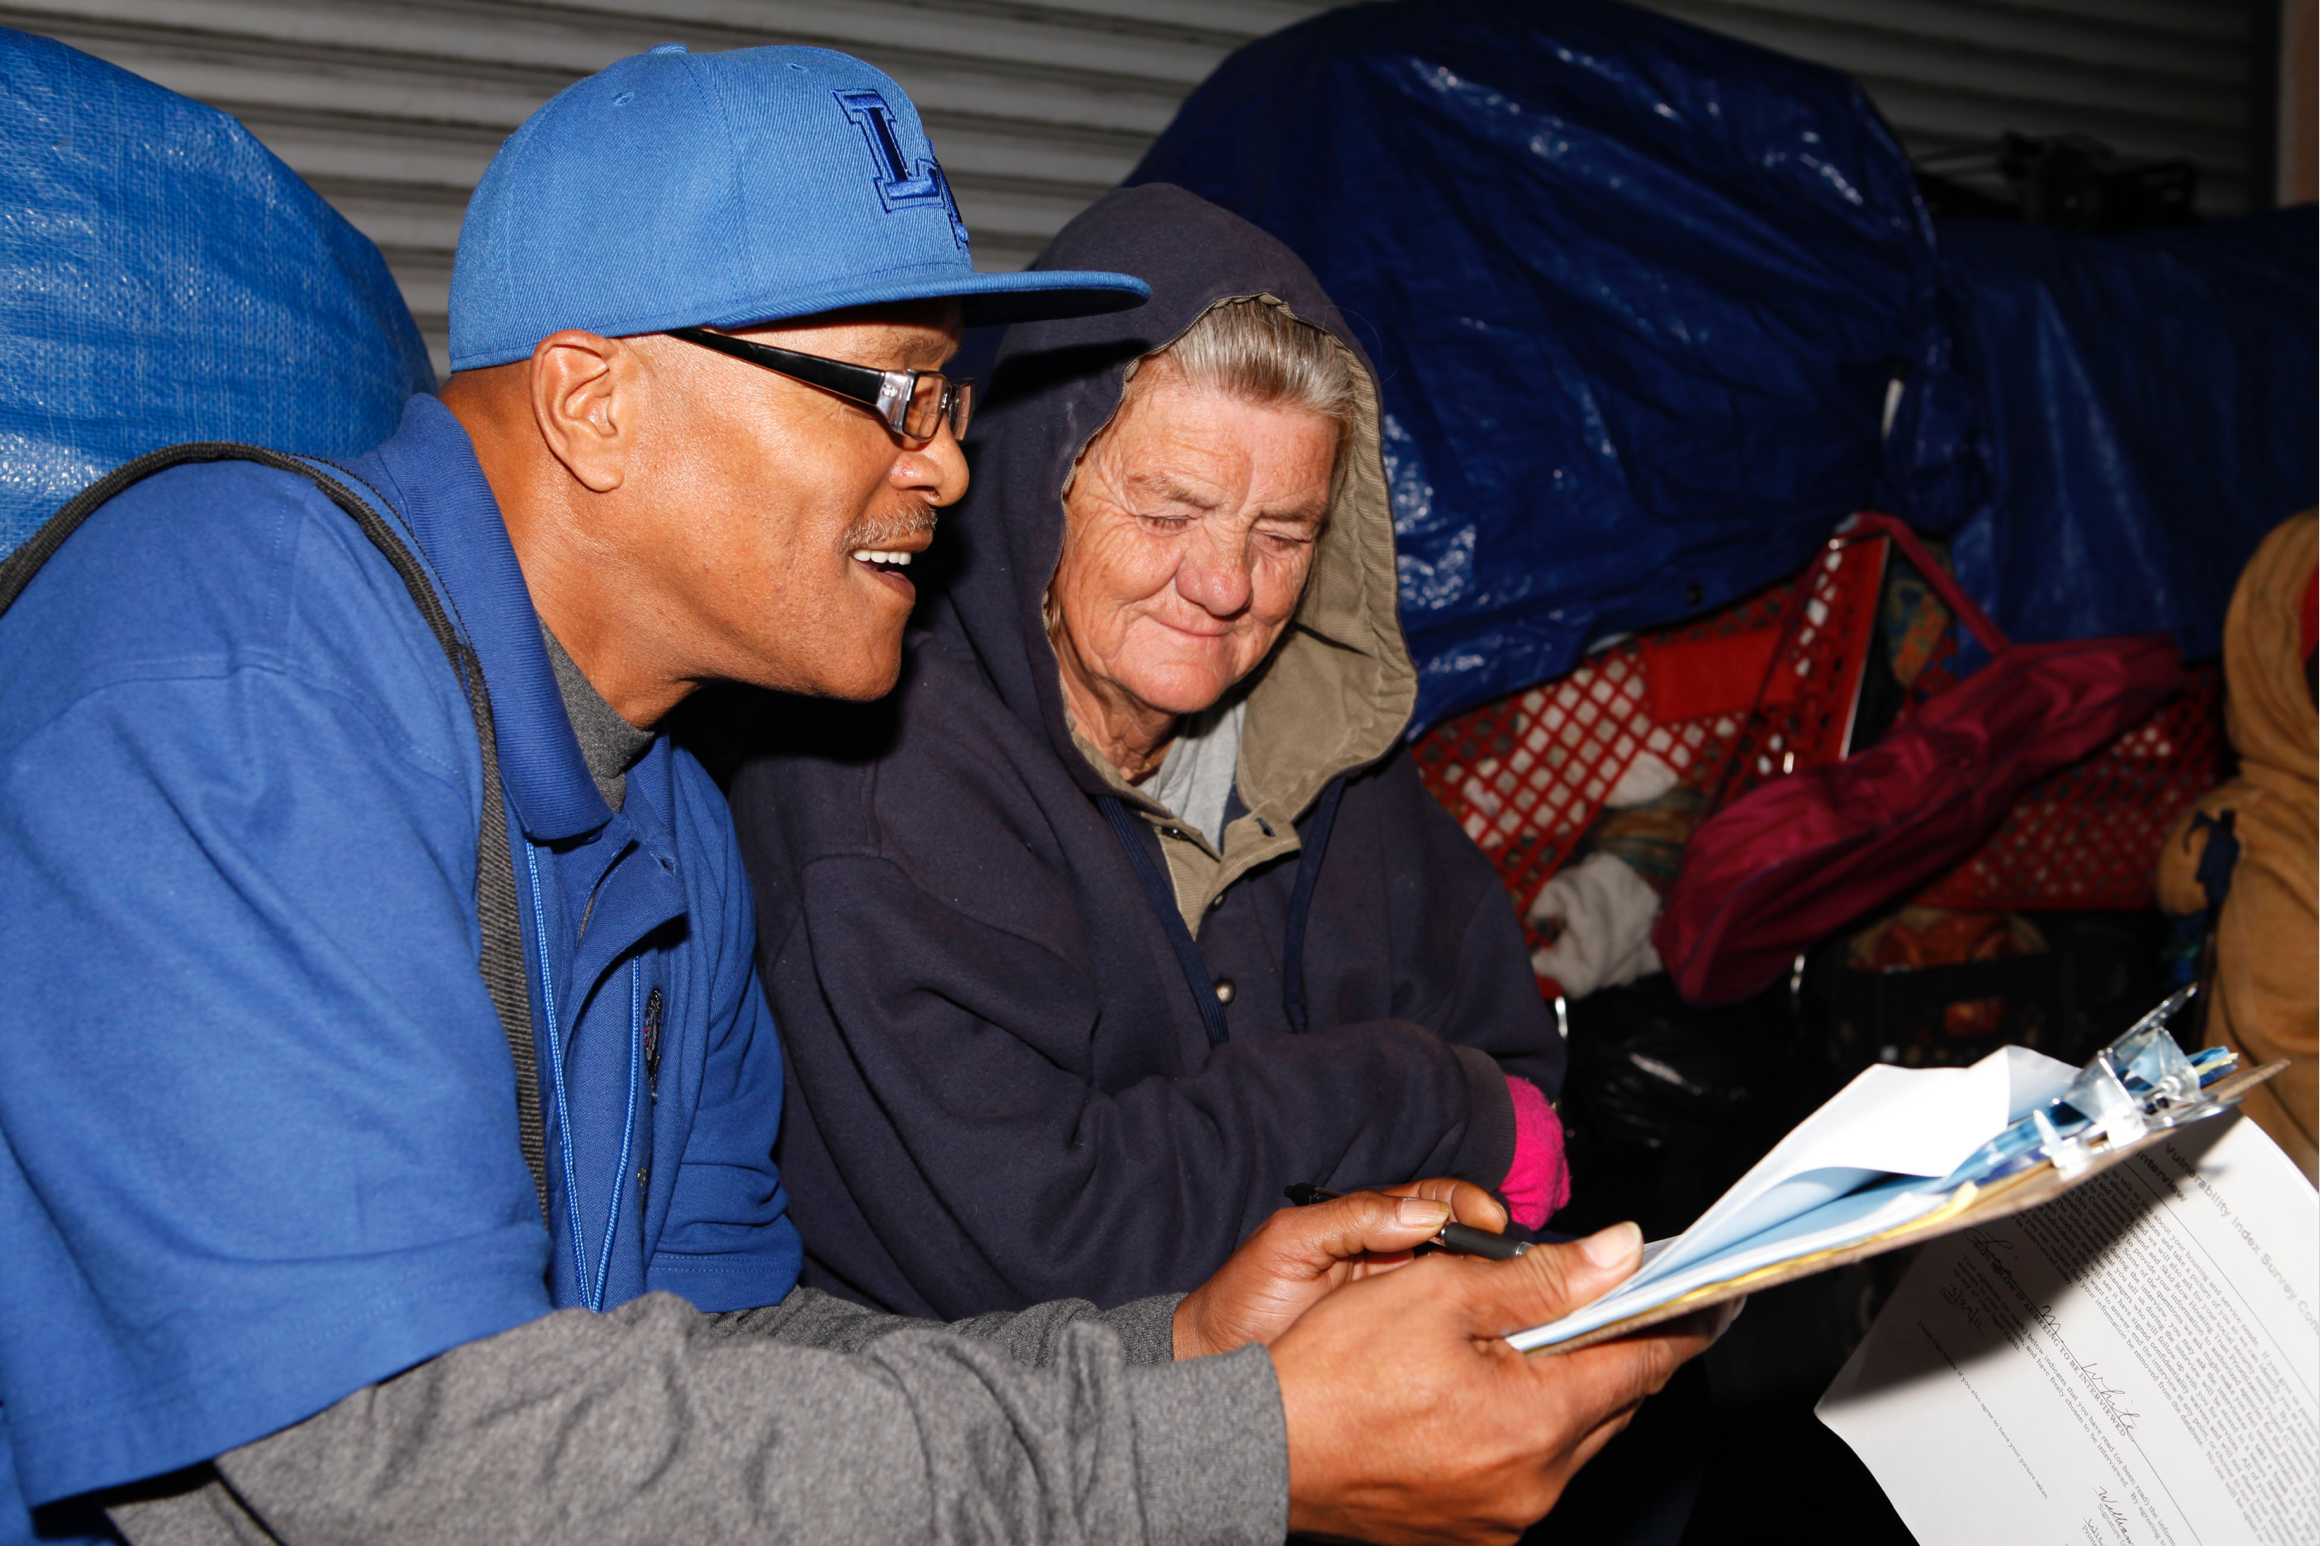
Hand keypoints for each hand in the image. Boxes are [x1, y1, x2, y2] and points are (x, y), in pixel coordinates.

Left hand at [1172, 1180, 1509, 1358]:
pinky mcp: (1399, 1350)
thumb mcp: (1290, 1243)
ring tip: (1506, 1302)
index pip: (1437, 1201)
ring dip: (1489, 1292)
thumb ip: (1350, 1217)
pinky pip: (1443, 1335)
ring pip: (1461, 1291)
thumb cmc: (1244, 1297)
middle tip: (1509, 1266)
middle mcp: (1392, 1259)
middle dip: (1493, 1250)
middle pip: (1463, 1245)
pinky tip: (1485, 1340)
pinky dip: (1470, 1332)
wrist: (1215, 1364)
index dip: (1468, 1205)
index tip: (1487, 1220)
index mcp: (1369, 1223)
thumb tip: (1424, 1214)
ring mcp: (1399, 1306)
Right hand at [1272, 1221, 1737, 1545]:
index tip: (1714, 1298)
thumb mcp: (1440, 1294)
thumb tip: (1622, 1255)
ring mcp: (1501, 1519)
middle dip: (1614, 1348)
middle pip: (1610, 1404)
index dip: (1681, 1322)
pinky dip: (1523, 1428)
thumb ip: (1543, 1278)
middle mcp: (1534, 1487)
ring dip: (1565, 1389)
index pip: (1644, 1364)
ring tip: (1533, 1339)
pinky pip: (1525, 1472)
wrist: (1255, 1451)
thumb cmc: (1333, 1369)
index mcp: (1537, 1423)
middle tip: (1611, 1300)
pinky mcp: (1467, 1532)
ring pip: (1569, 1440)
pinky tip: (1487, 1392)